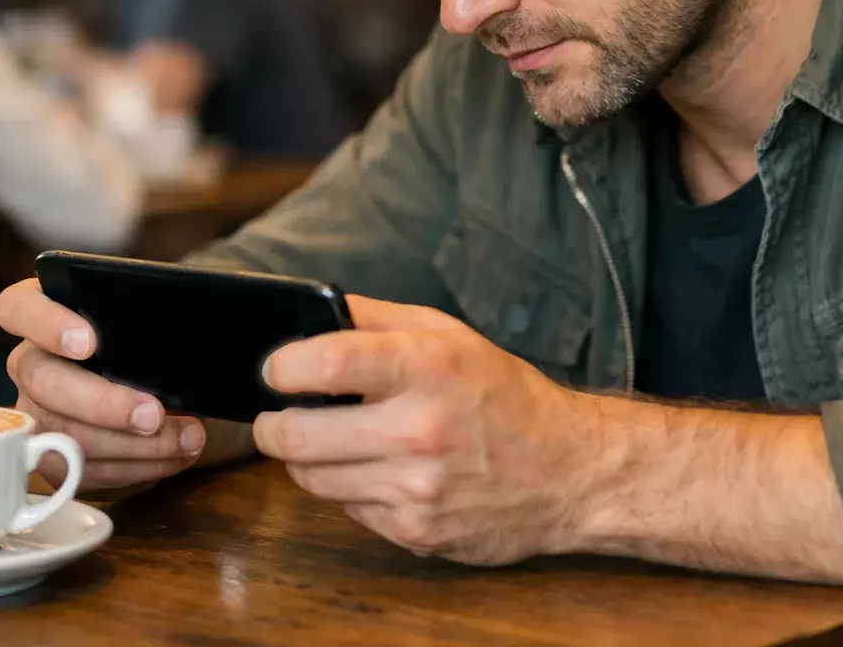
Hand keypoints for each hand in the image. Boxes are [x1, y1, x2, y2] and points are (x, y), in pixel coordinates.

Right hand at [0, 278, 217, 491]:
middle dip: (103, 404)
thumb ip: (158, 319)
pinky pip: (80, 470)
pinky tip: (174, 455)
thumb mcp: (160, 323)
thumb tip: (183, 337)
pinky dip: (135, 467)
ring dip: (132, 445)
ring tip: (187, 438)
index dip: (45, 324)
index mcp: (49, 313)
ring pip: (62, 434)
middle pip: (42, 381)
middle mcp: (32, 361)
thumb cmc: (161, 344)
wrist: (177, 391)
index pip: (18, 307)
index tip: (87, 343)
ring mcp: (36, 412)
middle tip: (154, 414)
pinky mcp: (53, 455)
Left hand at [253, 297, 603, 564]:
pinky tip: (375, 472)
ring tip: (327, 441)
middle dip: (274, 423)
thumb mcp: (451, 336)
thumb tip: (311, 311)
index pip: (326, 364)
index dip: (283, 367)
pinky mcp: (413, 531)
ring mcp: (414, 488)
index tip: (274, 369)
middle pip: (295, 435)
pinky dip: (348, 490)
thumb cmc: (506, 396)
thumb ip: (378, 319)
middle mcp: (419, 430)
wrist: (569, 473)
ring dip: (307, 460)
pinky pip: (345, 509)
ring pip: (310, 478)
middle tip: (278, 414)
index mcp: (428, 368)